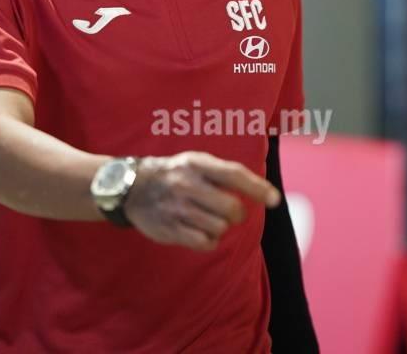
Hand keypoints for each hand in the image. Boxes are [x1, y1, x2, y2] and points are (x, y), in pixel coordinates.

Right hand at [123, 152, 279, 251]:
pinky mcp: (170, 229)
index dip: (258, 188)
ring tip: (209, 219)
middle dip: (237, 214)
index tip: (275, 200)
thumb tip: (264, 192)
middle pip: (231, 208)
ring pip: (220, 228)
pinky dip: (209, 241)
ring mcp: (177, 208)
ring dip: (221, 227)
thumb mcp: (196, 162)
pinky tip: (201, 231)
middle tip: (229, 212)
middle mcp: (187, 184)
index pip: (234, 174)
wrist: (131, 188)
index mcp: (197, 164)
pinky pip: (205, 243)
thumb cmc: (176, 174)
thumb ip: (225, 174)